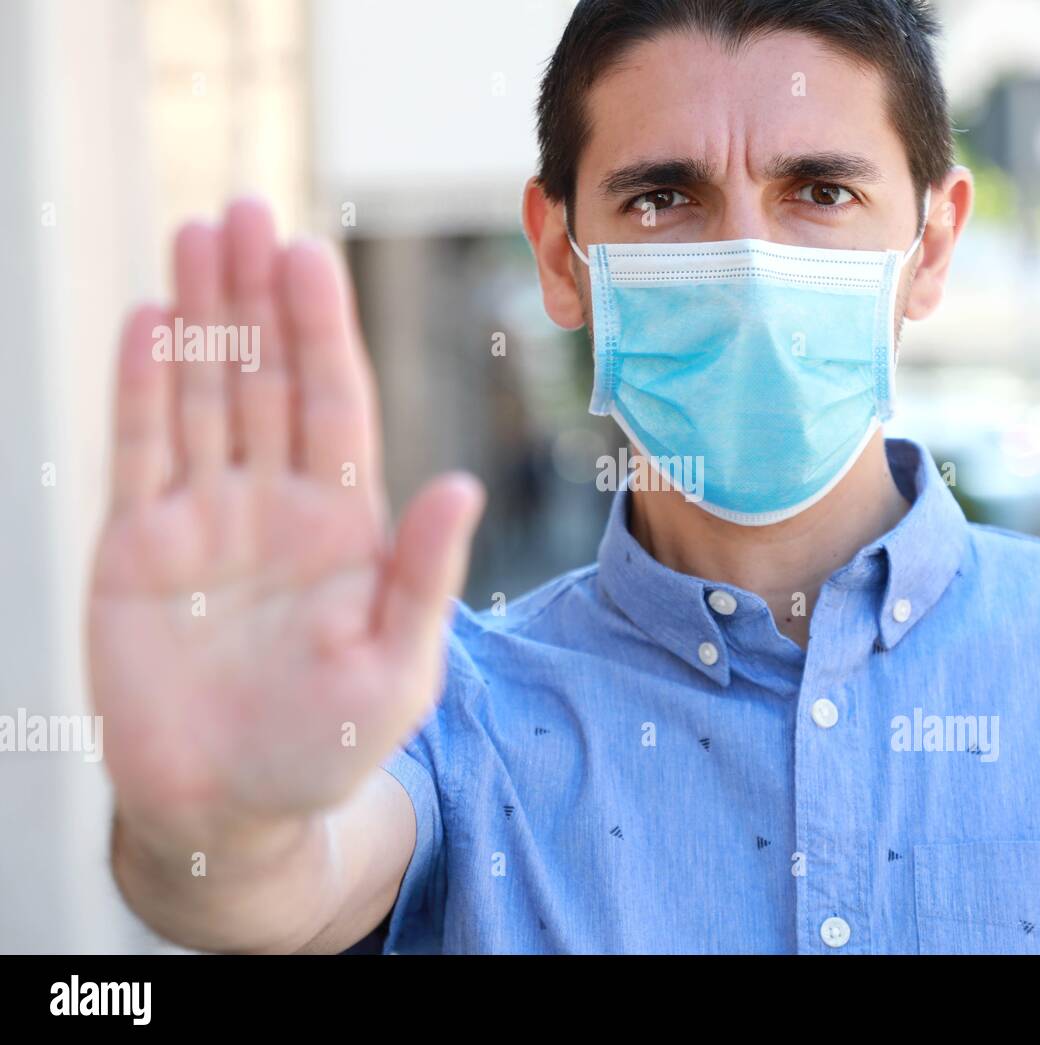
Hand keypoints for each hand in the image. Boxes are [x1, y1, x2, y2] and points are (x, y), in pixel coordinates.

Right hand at [89, 198, 482, 844]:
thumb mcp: (396, 664)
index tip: (309, 254)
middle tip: (245, 206)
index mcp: (345, 524)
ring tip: (196, 233)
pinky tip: (149, 320)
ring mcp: (204, 519)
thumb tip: (462, 485)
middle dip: (257, 295)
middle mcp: (275, 505)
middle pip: (266, 378)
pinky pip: (140, 450)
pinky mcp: (136, 546)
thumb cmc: (328, 746)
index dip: (322, 327)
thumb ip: (422, 573)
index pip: (335, 403)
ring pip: (203, 395)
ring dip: (200, 317)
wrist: (231, 807)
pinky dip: (142, 387)